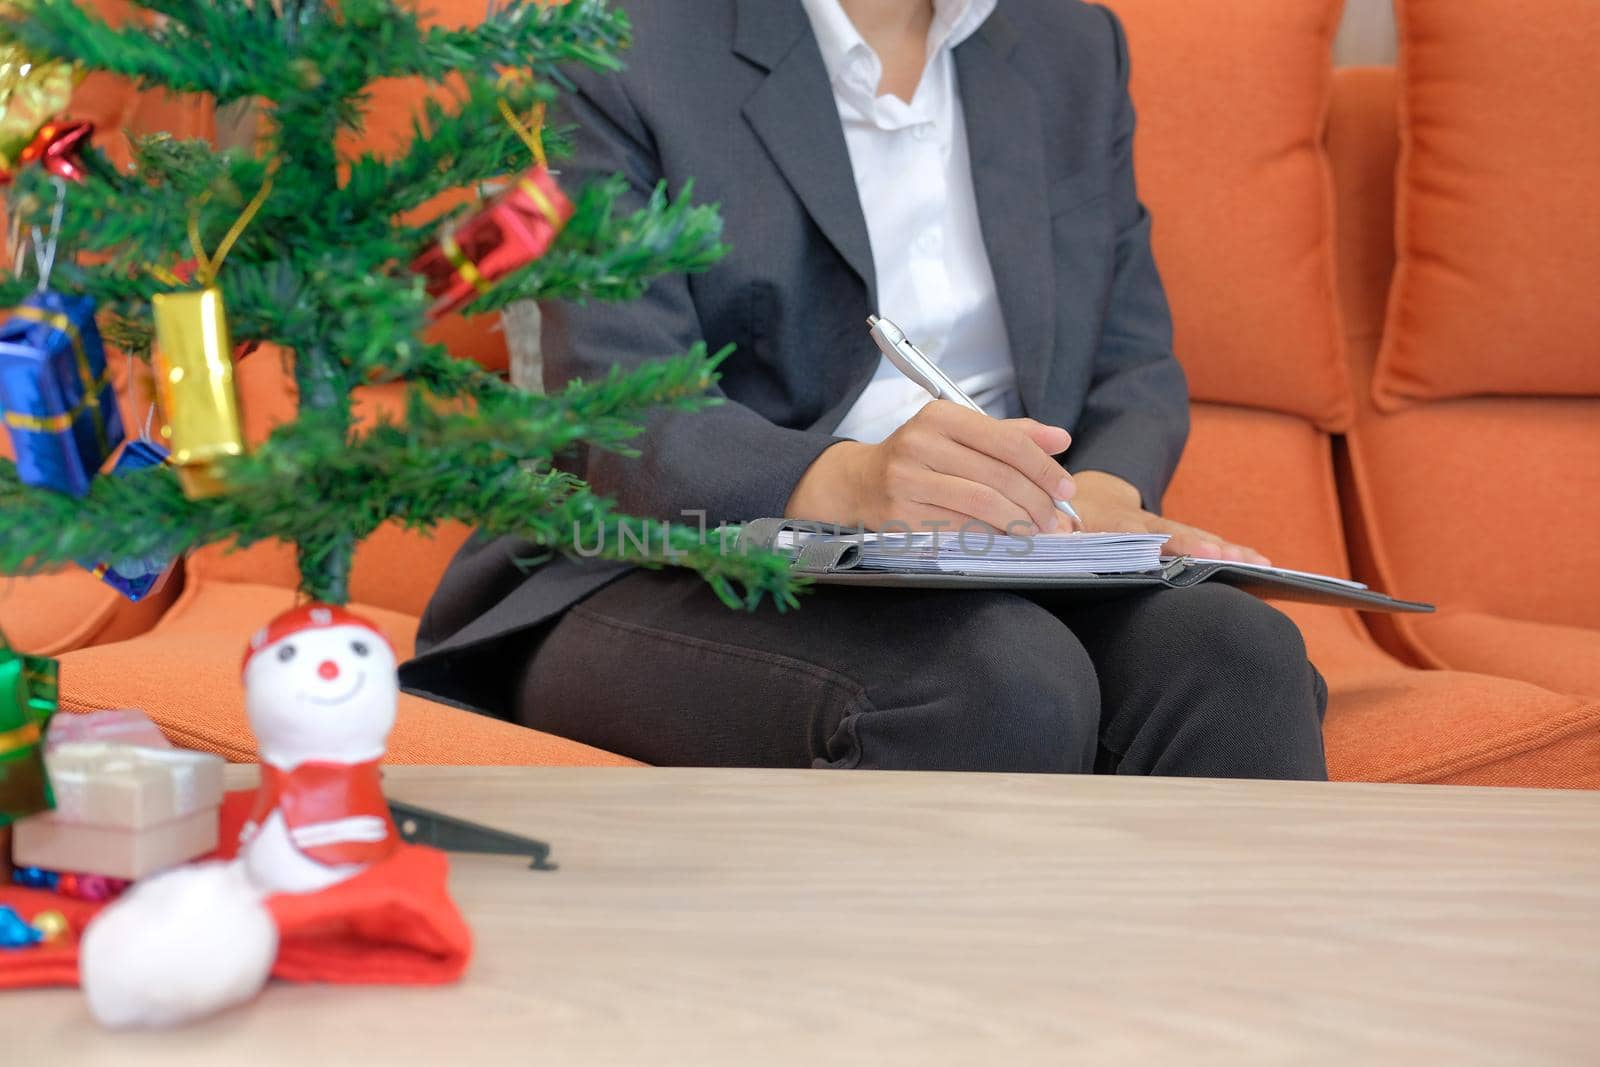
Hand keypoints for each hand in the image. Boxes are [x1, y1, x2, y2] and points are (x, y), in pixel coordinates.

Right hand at [786, 401, 1076, 533]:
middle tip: (1057, 520)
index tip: (1066, 488)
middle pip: (997, 476)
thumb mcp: (960, 434)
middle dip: (1036, 502)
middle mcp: (920, 443)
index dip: (1043, 467)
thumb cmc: (921, 457)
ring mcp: (907, 480)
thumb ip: (1011, 435)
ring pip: (981, 505)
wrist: (860, 482)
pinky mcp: (901, 514)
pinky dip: (990, 537)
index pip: (1006, 441)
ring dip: (1018, 524)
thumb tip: (1061, 439)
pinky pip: (959, 529)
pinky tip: (1006, 540)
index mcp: (940, 416)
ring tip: (1038, 532)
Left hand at [1071, 471, 1270, 564]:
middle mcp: (1142, 521)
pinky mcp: (1171, 533)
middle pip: (1180, 534)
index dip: (1168, 544)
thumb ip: (1058, 532)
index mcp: (1112, 521)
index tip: (1198, 553)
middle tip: (1243, 561)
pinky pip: (1200, 541)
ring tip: (1263, 566)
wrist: (1078, 492)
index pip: (1142, 534)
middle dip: (1211, 548)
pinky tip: (1258, 565)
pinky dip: (1227, 552)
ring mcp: (1160, 526)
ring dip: (1228, 550)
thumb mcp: (1054, 522)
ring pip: (1196, 536)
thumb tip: (1059, 535)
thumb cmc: (1062, 516)